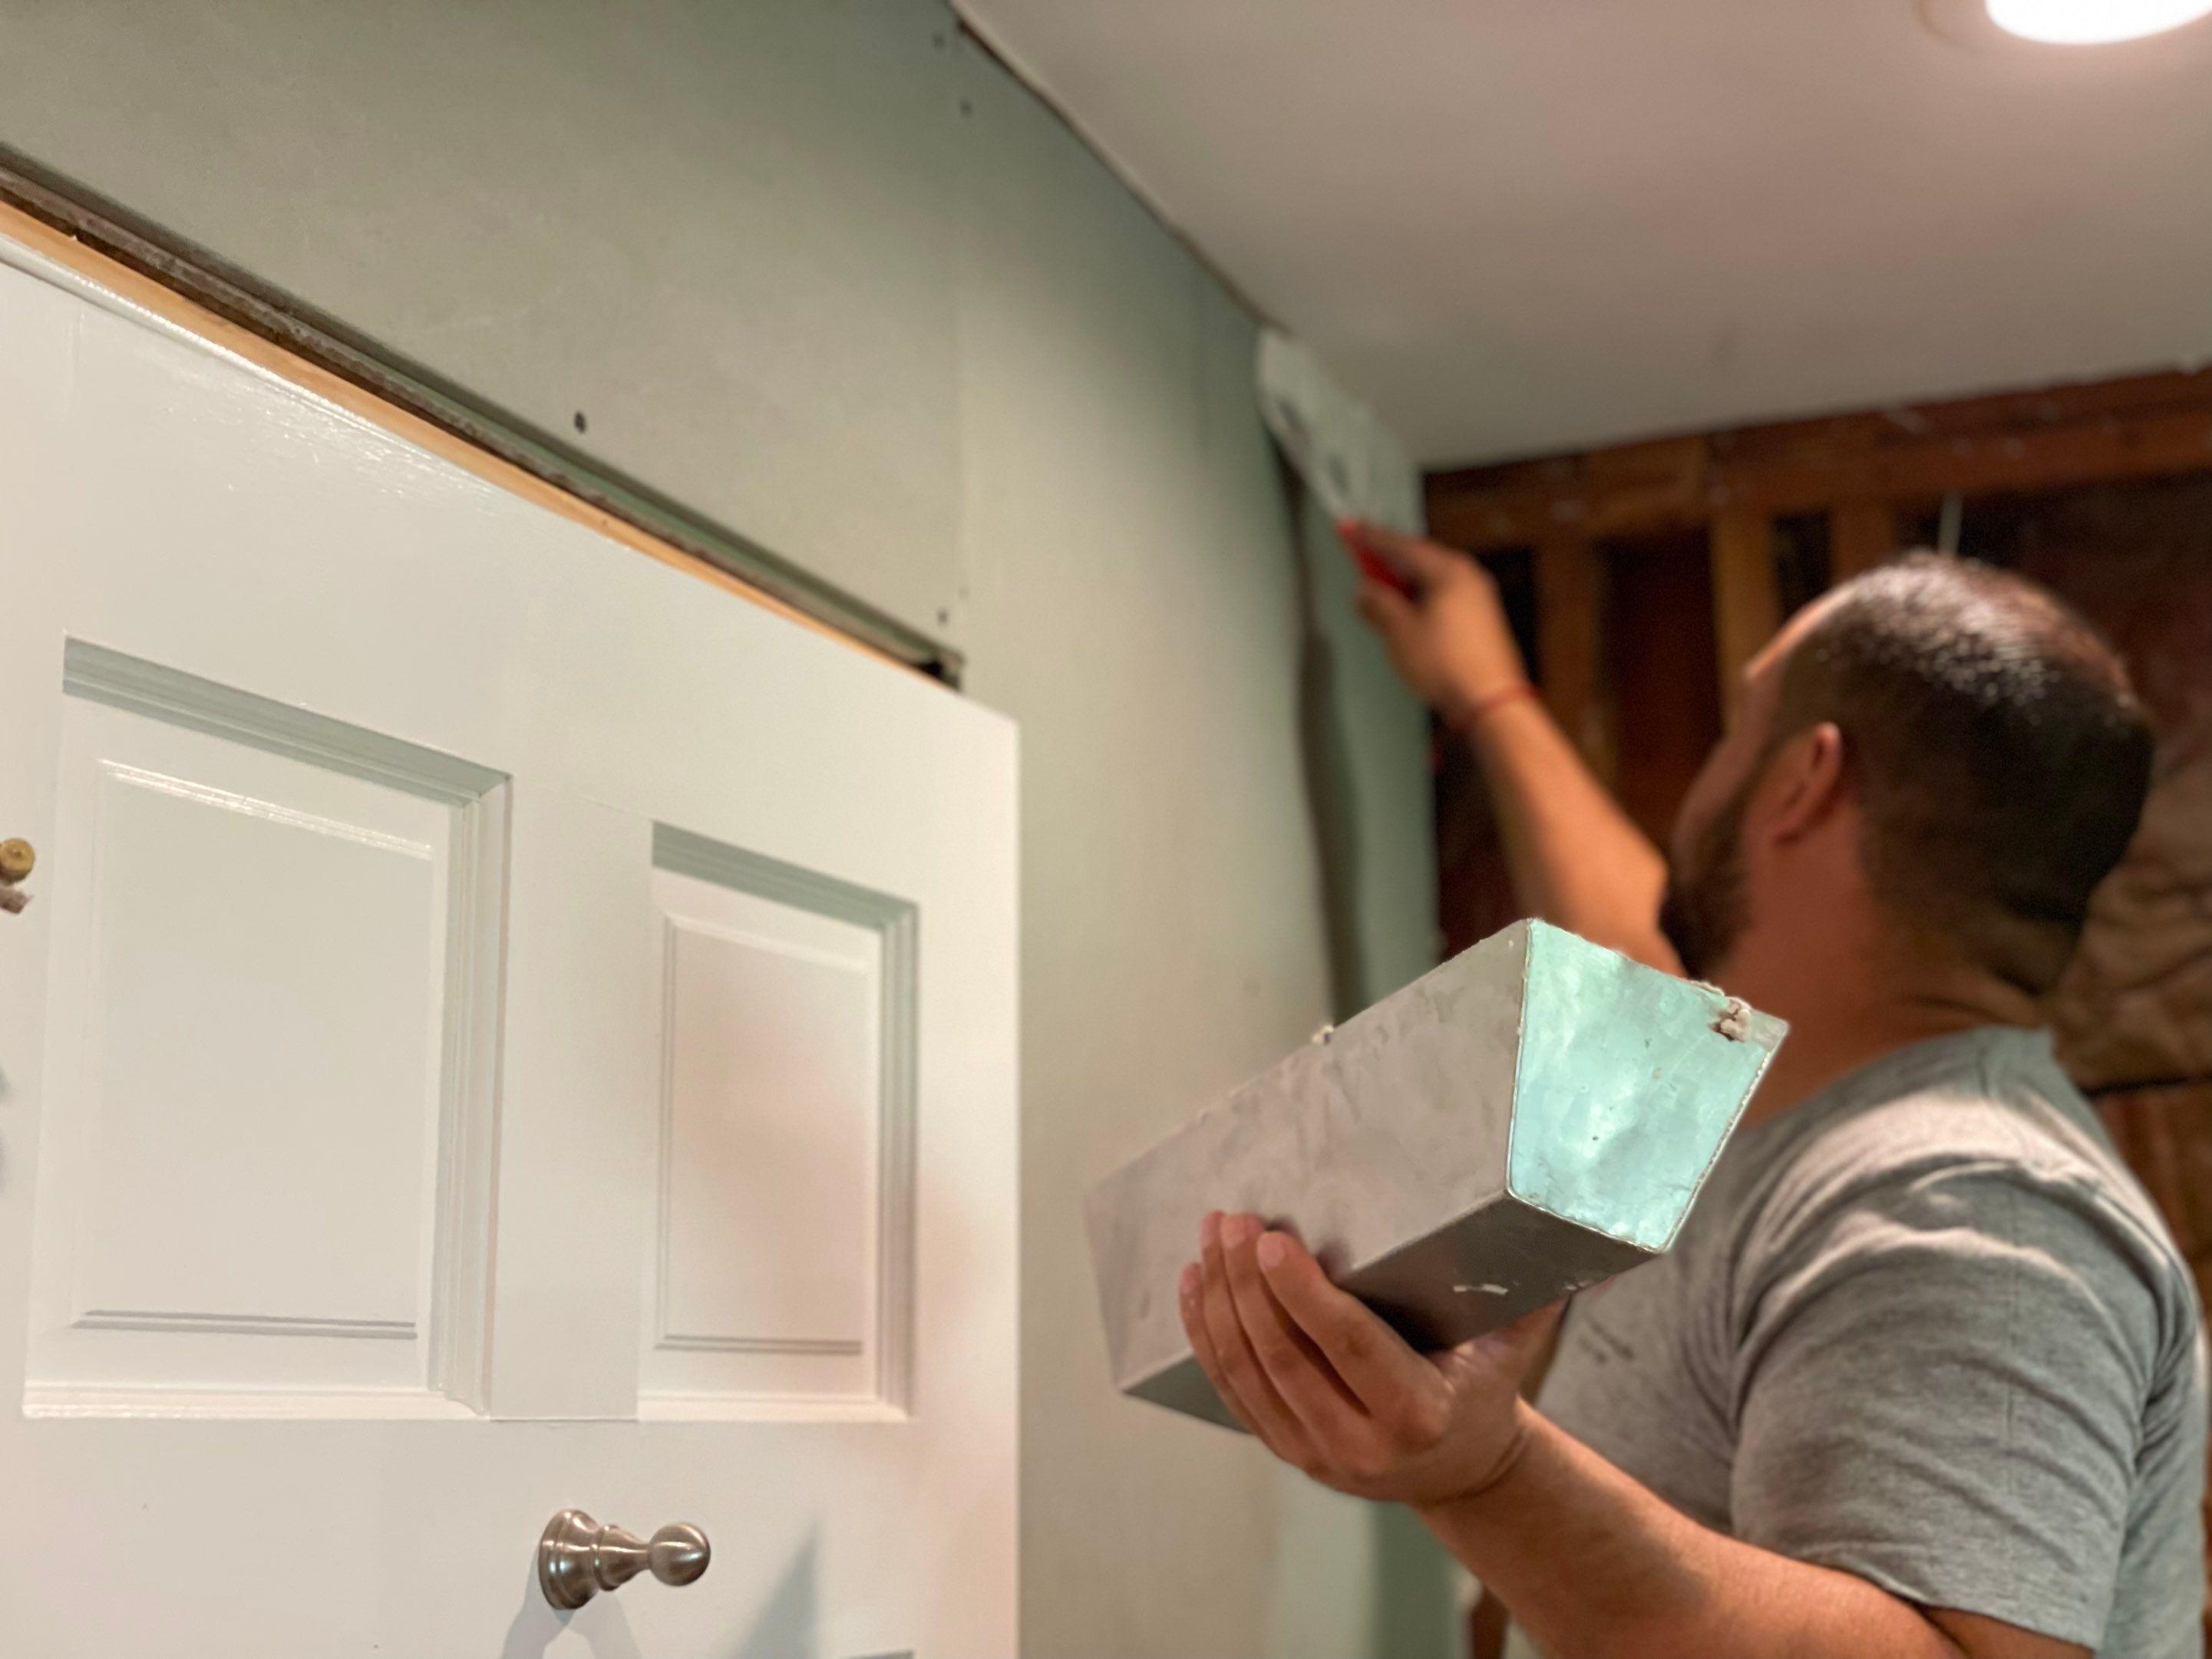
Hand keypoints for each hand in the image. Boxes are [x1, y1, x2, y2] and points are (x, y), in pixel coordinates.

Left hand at [1181, 1212, 1561, 1507]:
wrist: (1465, 1472)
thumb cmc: (1485, 1390)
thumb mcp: (1514, 1349)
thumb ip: (1530, 1290)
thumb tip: (1556, 1222)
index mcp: (1417, 1415)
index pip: (1347, 1346)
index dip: (1302, 1293)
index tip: (1271, 1239)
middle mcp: (1359, 1445)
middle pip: (1284, 1356)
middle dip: (1247, 1283)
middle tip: (1231, 1220)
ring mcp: (1314, 1454)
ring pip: (1249, 1372)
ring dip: (1219, 1301)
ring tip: (1210, 1239)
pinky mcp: (1286, 1449)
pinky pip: (1232, 1390)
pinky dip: (1206, 1336)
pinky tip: (1195, 1286)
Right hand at [1340, 521, 1528, 723]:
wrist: (1488, 701)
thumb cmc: (1451, 665)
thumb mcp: (1400, 631)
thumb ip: (1378, 605)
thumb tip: (1366, 593)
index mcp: (1448, 570)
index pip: (1400, 545)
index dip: (1370, 538)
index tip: (1350, 529)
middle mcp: (1467, 577)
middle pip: (1418, 559)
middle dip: (1386, 560)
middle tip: (1359, 555)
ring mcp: (1477, 598)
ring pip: (1430, 579)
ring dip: (1401, 583)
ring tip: (1377, 591)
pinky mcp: (1480, 619)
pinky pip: (1442, 596)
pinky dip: (1419, 599)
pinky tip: (1405, 612)